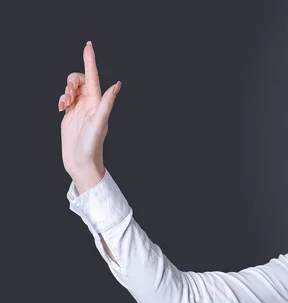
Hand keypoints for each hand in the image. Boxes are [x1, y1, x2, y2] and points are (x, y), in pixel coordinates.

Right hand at [59, 41, 120, 177]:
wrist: (81, 163)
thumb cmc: (92, 146)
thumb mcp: (99, 123)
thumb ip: (107, 103)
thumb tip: (117, 85)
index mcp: (98, 103)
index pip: (93, 77)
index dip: (90, 61)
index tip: (88, 45)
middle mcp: (90, 104)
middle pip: (80, 80)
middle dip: (72, 81)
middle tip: (69, 94)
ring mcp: (80, 109)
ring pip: (72, 89)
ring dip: (66, 91)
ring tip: (65, 104)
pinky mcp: (71, 115)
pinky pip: (66, 99)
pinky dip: (61, 98)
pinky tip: (61, 108)